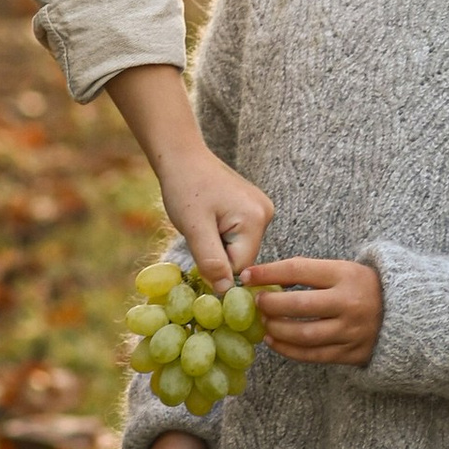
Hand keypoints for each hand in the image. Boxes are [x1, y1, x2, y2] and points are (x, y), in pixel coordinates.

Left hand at [101, 68, 274, 286]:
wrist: (182, 156)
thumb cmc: (184, 188)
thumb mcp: (194, 228)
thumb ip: (211, 261)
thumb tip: (225, 292)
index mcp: (256, 219)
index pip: (241, 267)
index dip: (217, 268)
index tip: (197, 253)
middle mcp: (266, 214)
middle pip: (242, 258)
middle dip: (218, 255)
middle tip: (197, 233)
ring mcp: (261, 209)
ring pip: (239, 248)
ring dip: (218, 245)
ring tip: (202, 223)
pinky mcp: (252, 207)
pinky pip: (238, 235)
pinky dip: (221, 234)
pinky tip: (208, 218)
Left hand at [250, 254, 384, 365]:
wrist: (406, 313)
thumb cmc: (362, 287)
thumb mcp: (342, 270)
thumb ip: (308, 273)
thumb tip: (263, 277)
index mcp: (345, 275)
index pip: (298, 270)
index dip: (268, 273)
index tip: (248, 276)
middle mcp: (349, 303)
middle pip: (297, 305)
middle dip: (270, 305)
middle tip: (257, 303)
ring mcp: (351, 331)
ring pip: (303, 334)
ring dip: (276, 329)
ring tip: (264, 323)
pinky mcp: (351, 353)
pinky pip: (312, 355)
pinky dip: (288, 350)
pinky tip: (274, 341)